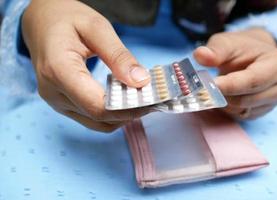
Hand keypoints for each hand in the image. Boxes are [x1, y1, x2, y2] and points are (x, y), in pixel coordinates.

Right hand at [22, 0, 150, 131]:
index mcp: (58, 70)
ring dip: (121, 116)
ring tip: (140, 98)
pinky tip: (124, 99)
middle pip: (98, 117)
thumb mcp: (96, 27)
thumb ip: (118, 55)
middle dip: (129, 112)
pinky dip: (111, 114)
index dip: (127, 109)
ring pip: (96, 123)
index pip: (96, 105)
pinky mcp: (62, 103)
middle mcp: (53, 92)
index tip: (151, 101)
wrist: (41, 22)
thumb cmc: (65, 19)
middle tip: (152, 99)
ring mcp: (55, 101)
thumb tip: (140, 81)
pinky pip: (90, 118)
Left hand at [194, 28, 276, 119]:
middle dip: (222, 94)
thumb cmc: (241, 48)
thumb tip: (200, 55)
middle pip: (246, 99)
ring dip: (223, 102)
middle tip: (202, 87)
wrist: (254, 56)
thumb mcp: (227, 42)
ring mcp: (274, 102)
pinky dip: (228, 108)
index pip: (252, 81)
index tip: (208, 85)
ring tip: (213, 87)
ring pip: (242, 110)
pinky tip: (223, 94)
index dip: (229, 85)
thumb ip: (215, 49)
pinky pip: (241, 116)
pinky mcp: (263, 111)